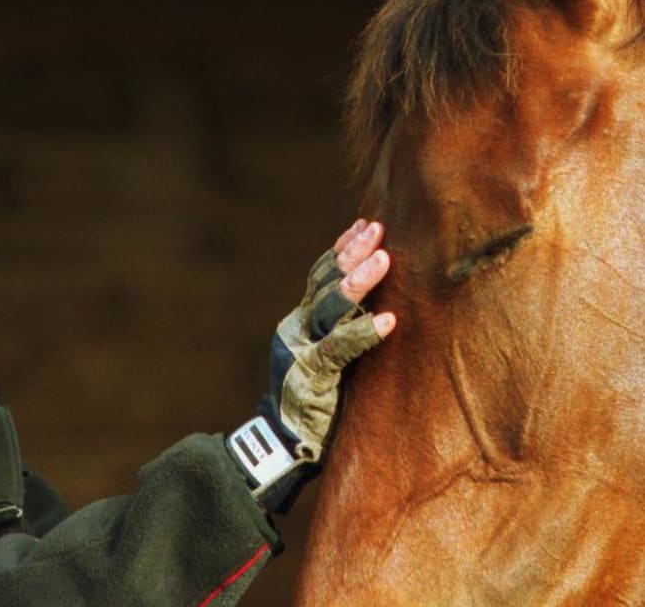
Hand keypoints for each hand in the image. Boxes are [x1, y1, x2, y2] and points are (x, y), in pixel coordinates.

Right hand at [264, 219, 395, 462]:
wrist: (281, 445)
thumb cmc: (314, 403)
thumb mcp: (325, 357)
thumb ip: (340, 330)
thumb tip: (379, 302)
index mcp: (301, 321)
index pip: (320, 275)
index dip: (342, 248)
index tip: (366, 223)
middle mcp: (297, 328)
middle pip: (324, 282)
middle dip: (352, 253)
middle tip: (377, 230)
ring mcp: (301, 351)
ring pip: (328, 308)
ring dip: (357, 283)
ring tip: (383, 259)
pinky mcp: (310, 378)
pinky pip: (339, 350)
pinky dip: (363, 333)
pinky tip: (388, 321)